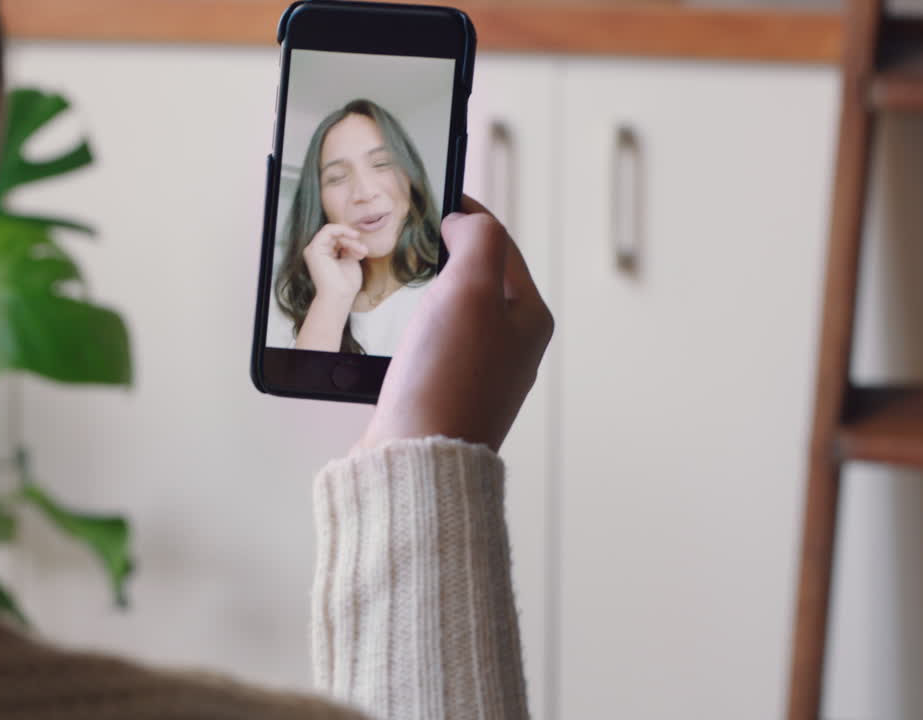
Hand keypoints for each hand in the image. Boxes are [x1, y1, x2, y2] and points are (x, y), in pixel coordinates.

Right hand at [303, 224, 365, 304]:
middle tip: (363, 251)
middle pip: (336, 235)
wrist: (340, 296)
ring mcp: (313, 250)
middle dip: (352, 241)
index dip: (351, 241)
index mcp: (324, 254)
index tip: (363, 250)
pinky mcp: (314, 249)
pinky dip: (342, 231)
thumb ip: (348, 247)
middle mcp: (317, 251)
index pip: (337, 239)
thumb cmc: (346, 283)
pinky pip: (328, 230)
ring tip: (360, 251)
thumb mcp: (350, 259)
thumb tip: (352, 236)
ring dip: (350, 239)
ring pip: (334, 232)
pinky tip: (353, 238)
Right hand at [356, 196, 553, 453]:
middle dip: (446, 252)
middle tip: (411, 235)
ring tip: (401, 276)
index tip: (434, 198)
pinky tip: (393, 329)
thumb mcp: (471, 288)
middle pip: (477, 277)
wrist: (416, 458)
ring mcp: (479, 374)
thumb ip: (477, 238)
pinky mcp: (445, 396)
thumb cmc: (446, 377)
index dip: (466, 214)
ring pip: (452, 311)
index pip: (500, 245)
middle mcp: (511, 347)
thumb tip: (466, 223)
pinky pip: (431, 345)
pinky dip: (412, 326)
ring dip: (426, 290)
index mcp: (529, 318)